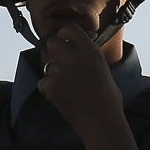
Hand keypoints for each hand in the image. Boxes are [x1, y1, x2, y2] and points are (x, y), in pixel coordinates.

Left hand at [37, 24, 124, 138]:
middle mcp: (75, 58)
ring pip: (48, 65)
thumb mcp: (102, 69)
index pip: (70, 29)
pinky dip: (48, 90)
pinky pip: (43, 82)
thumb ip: (86, 57)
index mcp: (91, 52)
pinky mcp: (51, 85)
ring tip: (68, 89)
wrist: (102, 121)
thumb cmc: (106, 99)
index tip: (63, 38)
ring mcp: (62, 71)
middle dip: (53, 50)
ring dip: (53, 75)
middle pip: (52, 42)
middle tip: (58, 61)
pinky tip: (62, 98)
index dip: (64, 33)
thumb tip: (73, 48)